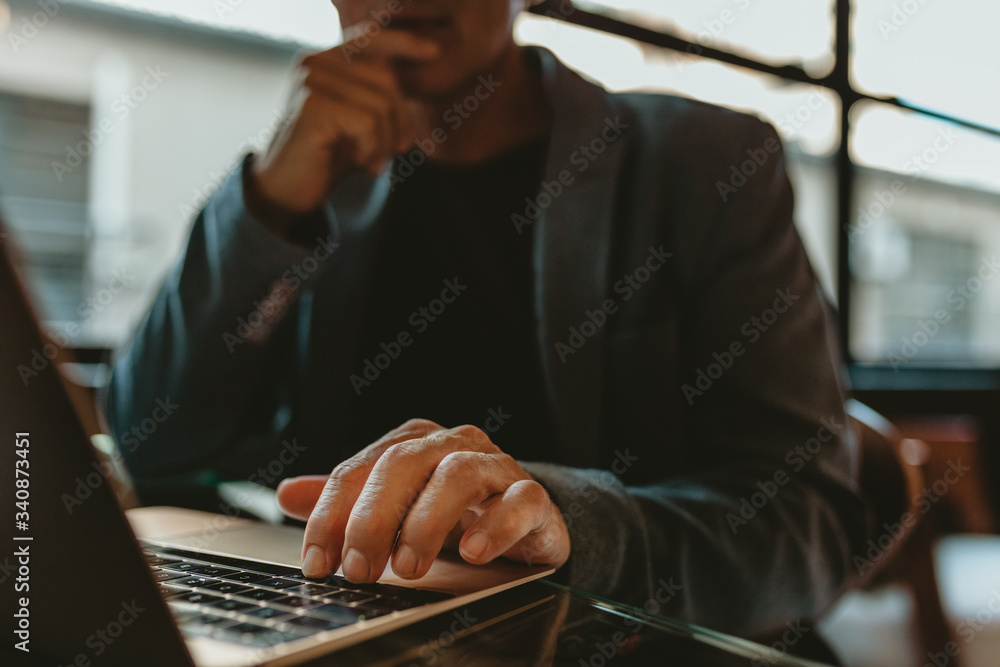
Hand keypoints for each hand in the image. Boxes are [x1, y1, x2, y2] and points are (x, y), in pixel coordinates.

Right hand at [246, 31, 440, 232]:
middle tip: (396, 151)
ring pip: (380, 104)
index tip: (435, 53)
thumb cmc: (328, 156)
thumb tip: (424, 64)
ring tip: (373, 162)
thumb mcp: (362, 120)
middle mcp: (314, 63)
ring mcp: (310, 82)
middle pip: (384, 78)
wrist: (288, 192)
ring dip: (386, 142)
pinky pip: (368, 123)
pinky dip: (372, 149)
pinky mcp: (312, 106)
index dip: (404, 42)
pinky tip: (360, 164)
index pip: (371, 38)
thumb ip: (382, 94)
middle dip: (400, 120)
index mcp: (325, 60)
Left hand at [276, 419, 570, 581]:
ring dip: (427, 522)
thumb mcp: (396, 507)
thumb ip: (348, 500)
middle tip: (360, 568)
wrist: (523, 519)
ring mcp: (496, 467)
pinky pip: (519, 501)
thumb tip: (288, 493)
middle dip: (374, 518)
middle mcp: (453, 445)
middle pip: (404, 463)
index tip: (318, 561)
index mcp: (414, 443)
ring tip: (408, 566)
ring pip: (459, 475)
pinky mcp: (532, 496)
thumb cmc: (453, 512)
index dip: (333, 514)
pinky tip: (474, 552)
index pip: (361, 468)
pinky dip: (495, 525)